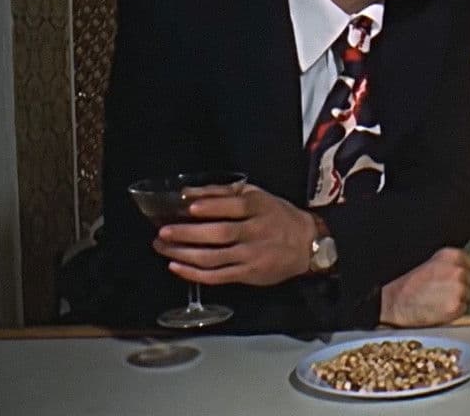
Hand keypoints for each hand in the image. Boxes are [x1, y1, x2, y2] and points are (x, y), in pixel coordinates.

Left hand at [153, 183, 316, 286]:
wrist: (307, 245)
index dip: (211, 207)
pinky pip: (217, 276)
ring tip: (162, 248)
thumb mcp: (257, 196)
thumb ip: (224, 192)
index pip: (233, 206)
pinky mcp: (248, 274)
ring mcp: (251, 255)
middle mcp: (256, 232)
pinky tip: (176, 267)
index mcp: (259, 208)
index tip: (188, 207)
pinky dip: (194, 274)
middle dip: (188, 234)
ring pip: (213, 257)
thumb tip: (188, 193)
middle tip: (163, 232)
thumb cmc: (277, 216)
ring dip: (184, 254)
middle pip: (220, 234)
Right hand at [379, 248, 469, 326]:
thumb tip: (462, 268)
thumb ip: (448, 263)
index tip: (454, 278)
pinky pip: (463, 309)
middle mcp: (458, 270)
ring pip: (468, 295)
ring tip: (439, 300)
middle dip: (461, 286)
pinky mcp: (456, 306)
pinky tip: (440, 309)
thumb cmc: (407, 282)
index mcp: (451, 256)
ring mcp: (459, 289)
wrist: (394, 301)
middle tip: (442, 291)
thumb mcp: (428, 261)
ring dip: (458, 299)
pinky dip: (454, 311)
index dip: (462, 272)